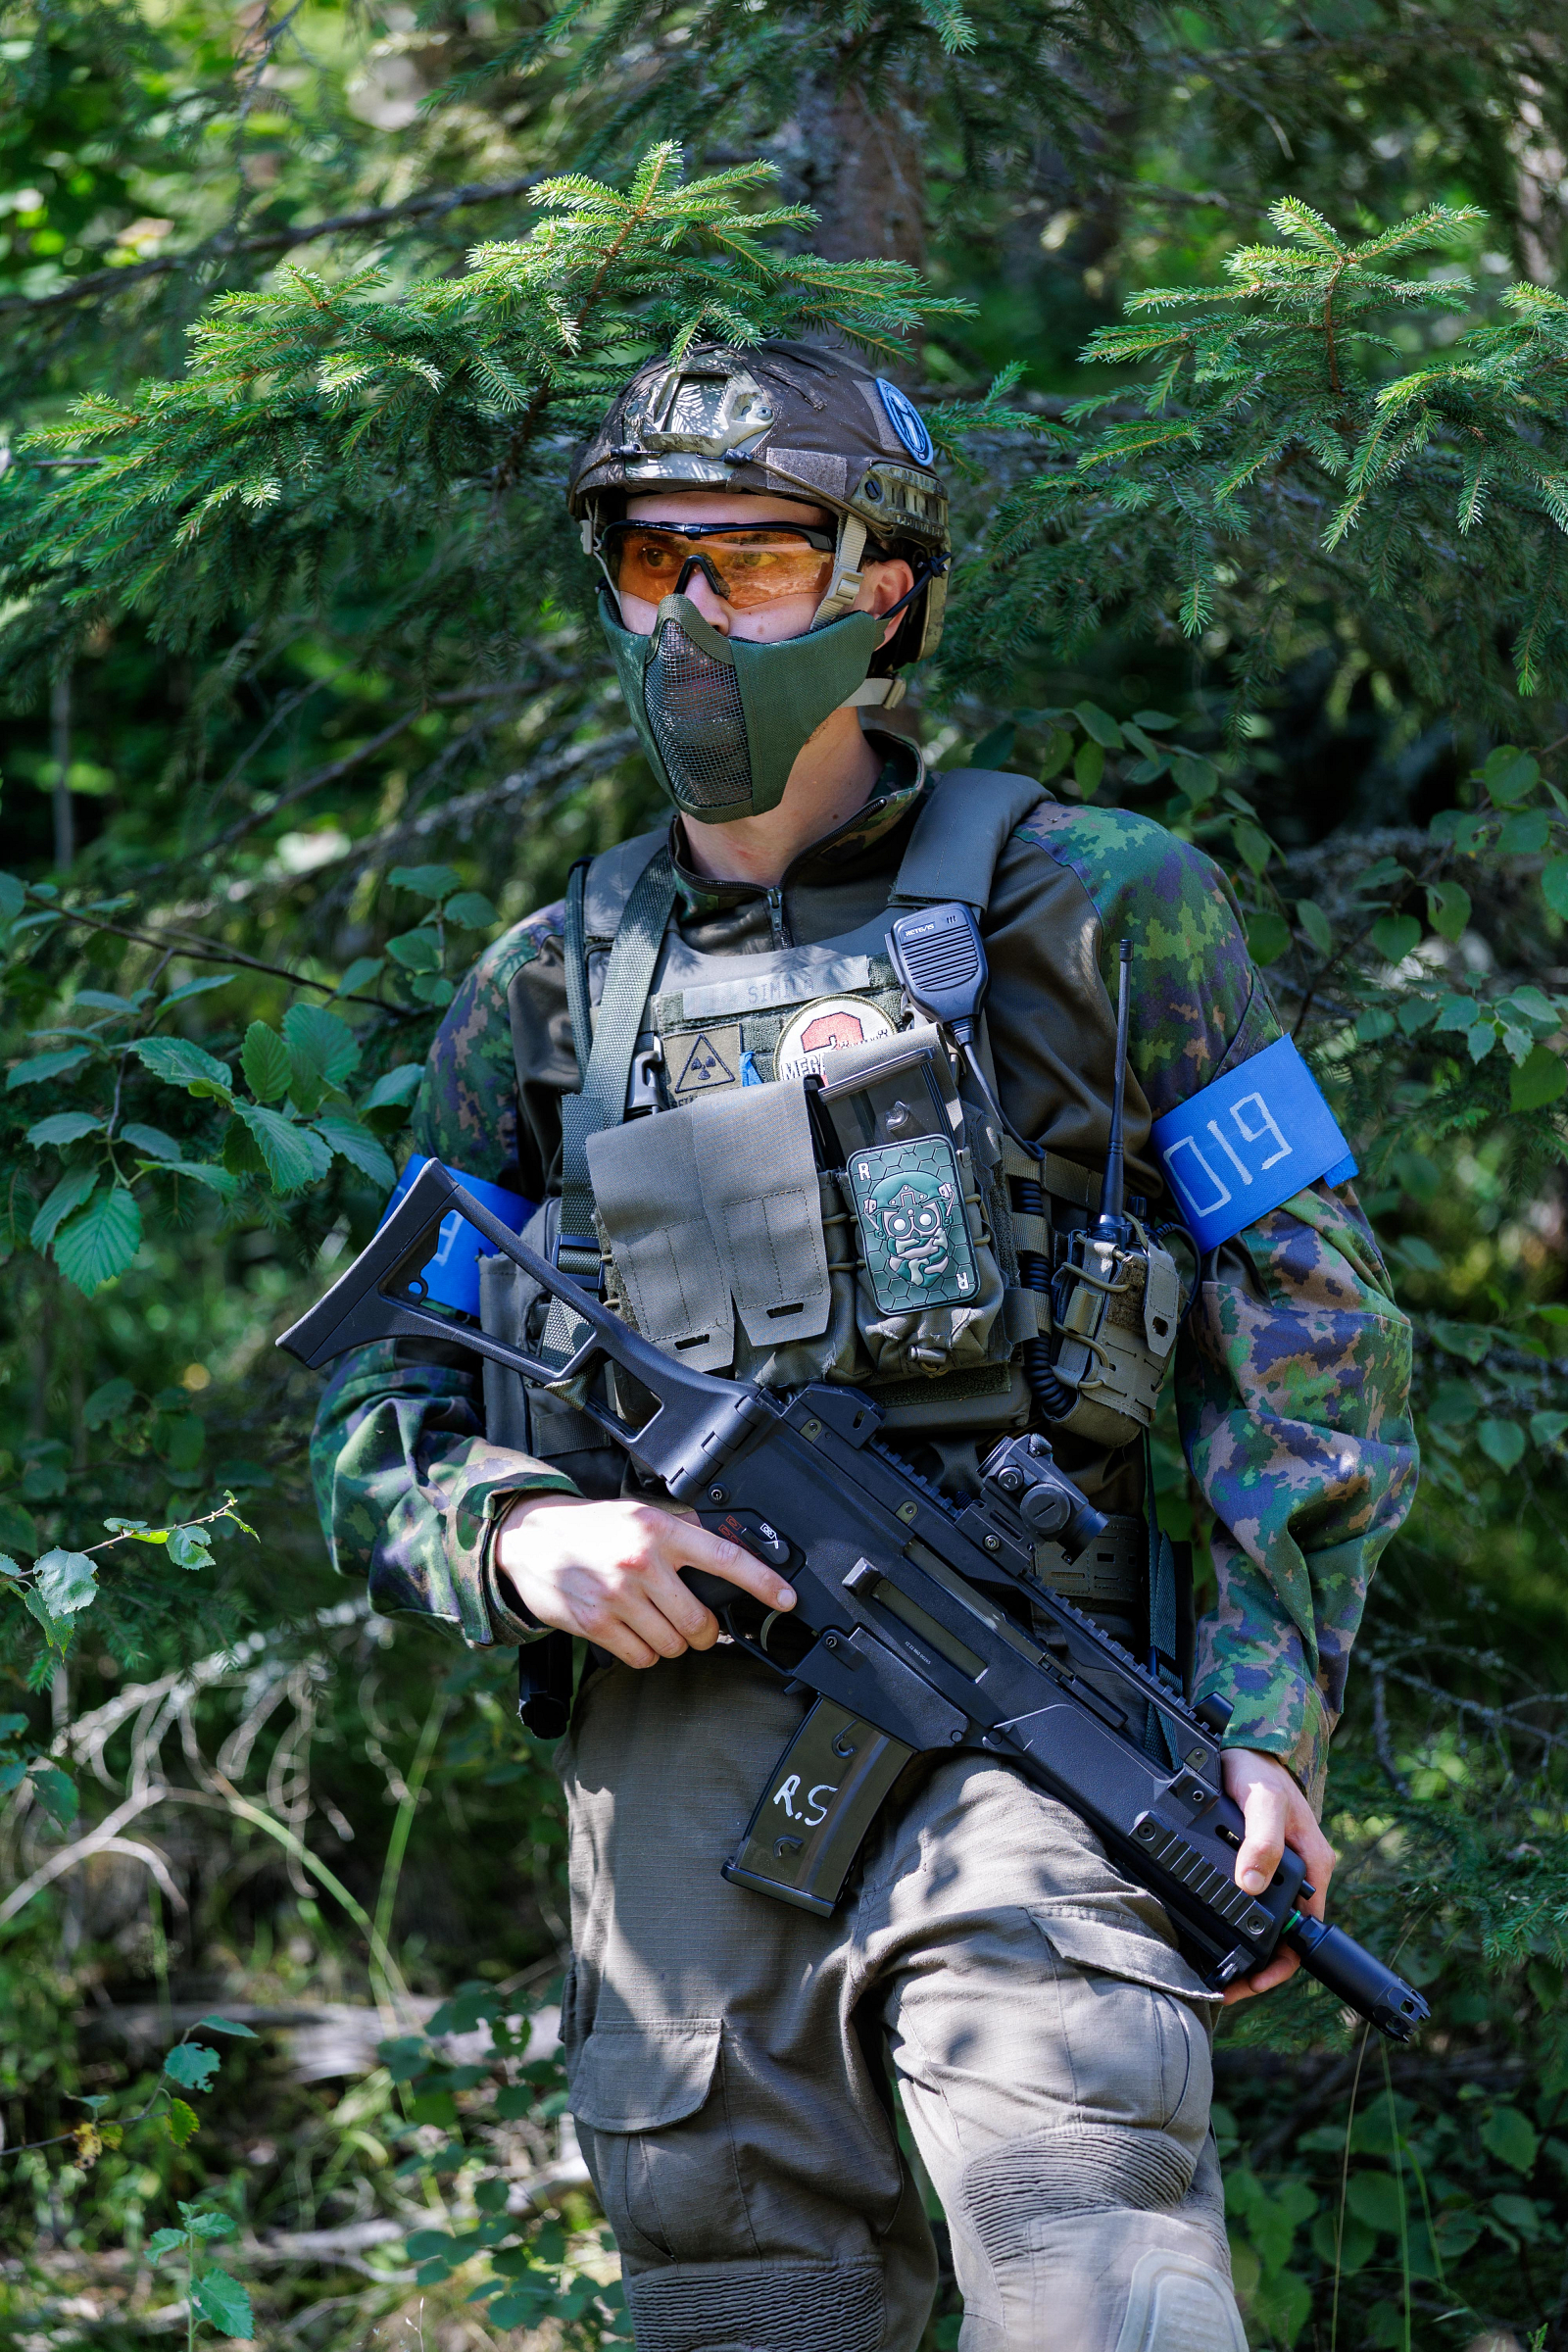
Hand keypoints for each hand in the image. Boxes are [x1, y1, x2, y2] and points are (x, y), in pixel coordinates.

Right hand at [494, 1494, 794, 1670]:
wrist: (530, 1538)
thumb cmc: (592, 1528)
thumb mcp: (640, 1515)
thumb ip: (681, 1536)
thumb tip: (727, 1559)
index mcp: (660, 1531)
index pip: (725, 1559)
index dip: (762, 1582)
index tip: (785, 1599)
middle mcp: (642, 1562)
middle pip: (701, 1623)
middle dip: (704, 1631)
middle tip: (693, 1622)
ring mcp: (618, 1596)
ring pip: (674, 1645)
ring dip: (671, 1641)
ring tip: (651, 1619)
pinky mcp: (596, 1623)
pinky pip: (642, 1657)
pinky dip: (643, 1652)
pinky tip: (631, 1630)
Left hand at [1218, 1747, 1335, 2006]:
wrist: (1243, 1746)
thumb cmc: (1260, 1772)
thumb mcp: (1263, 1803)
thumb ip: (1262, 1842)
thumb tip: (1252, 1885)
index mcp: (1312, 1868)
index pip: (1304, 1935)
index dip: (1280, 1965)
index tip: (1252, 1981)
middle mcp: (1297, 1875)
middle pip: (1281, 1936)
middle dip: (1255, 1967)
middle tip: (1222, 1986)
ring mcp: (1275, 1871)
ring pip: (1261, 1922)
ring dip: (1240, 1947)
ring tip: (1209, 1966)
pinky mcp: (1252, 1863)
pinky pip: (1246, 1902)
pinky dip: (1229, 1921)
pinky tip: (1205, 1931)